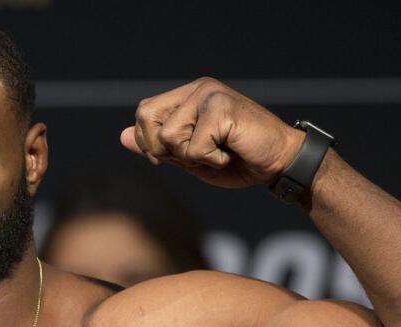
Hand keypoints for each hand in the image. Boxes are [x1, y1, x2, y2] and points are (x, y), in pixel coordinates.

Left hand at [120, 77, 303, 188]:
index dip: (149, 142)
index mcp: (188, 96)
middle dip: (162, 149)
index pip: (143, 113)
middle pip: (146, 117)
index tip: (176, 157)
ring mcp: (210, 95)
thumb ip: (158, 146)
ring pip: (168, 136)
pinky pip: (194, 147)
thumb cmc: (237, 161)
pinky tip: (230, 153)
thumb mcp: (189, 157)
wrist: (279, 163)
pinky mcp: (222, 108)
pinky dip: (211, 161)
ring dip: (191, 157)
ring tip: (217, 153)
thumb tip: (121, 137)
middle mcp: (198, 88)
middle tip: (195, 155)